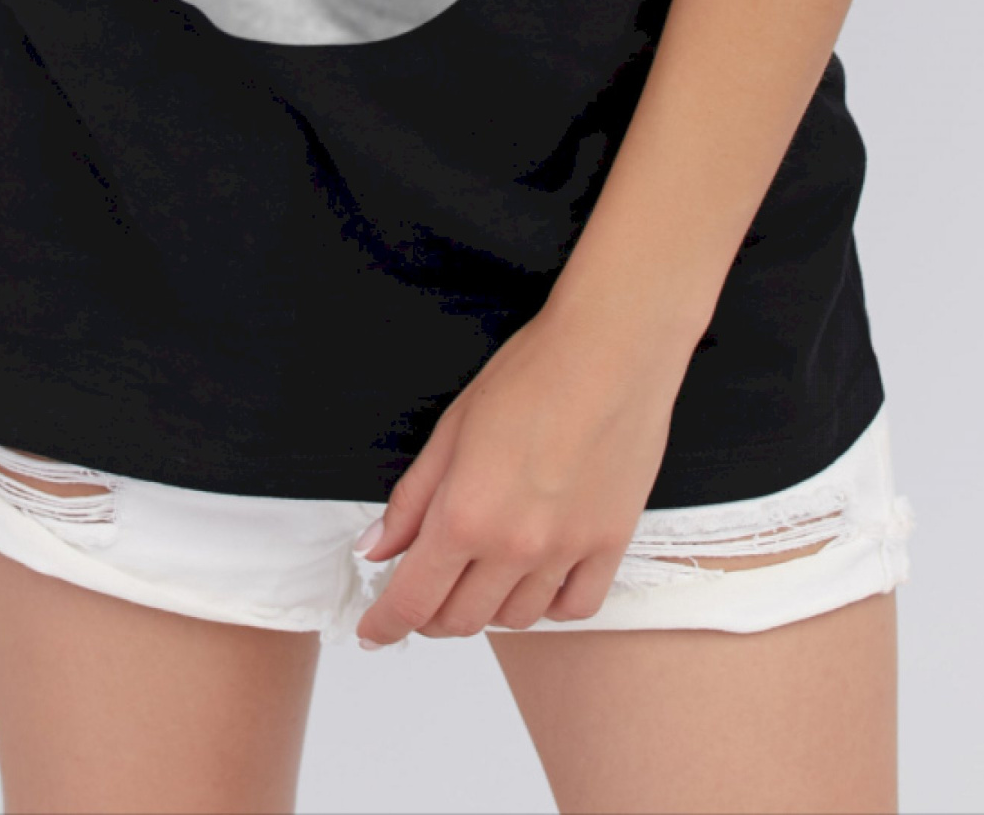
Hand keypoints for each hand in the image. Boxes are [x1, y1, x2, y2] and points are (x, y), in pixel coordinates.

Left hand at [350, 304, 686, 643]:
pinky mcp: (611, 545)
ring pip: (516, 620)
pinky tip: (537, 578)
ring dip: (487, 608)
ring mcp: (566, 551)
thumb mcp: (451, 428)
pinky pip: (576, 609)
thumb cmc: (530, 374)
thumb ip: (412, 499)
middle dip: (430, 615)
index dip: (384, 625)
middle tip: (425, 591)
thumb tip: (375, 549)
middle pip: (460, 620)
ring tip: (481, 574)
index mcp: (464, 514)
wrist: (612, 350)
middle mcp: (514, 546)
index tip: (371, 631)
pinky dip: (549, 606)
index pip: (412, 601)